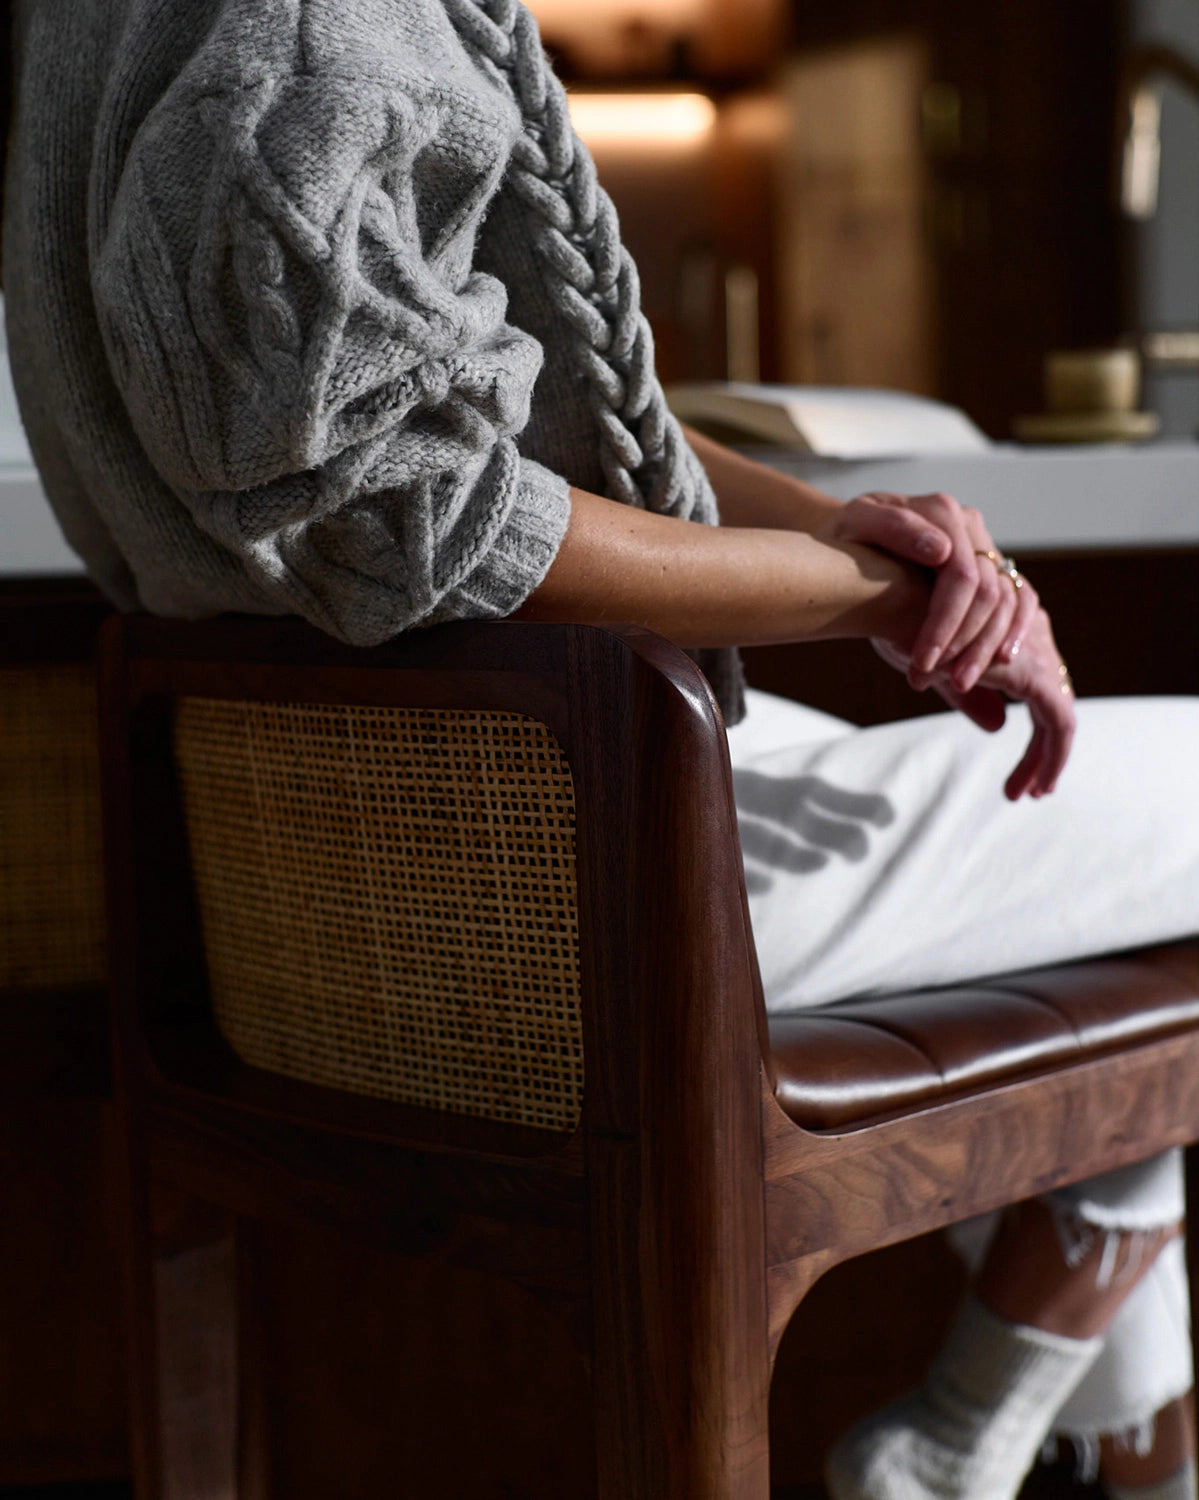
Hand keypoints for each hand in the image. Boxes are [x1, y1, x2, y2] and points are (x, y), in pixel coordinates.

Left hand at [821, 492, 1038, 691]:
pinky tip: (1001, 661)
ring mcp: (984, 548)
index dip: (946, 623)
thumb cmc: (846, 535)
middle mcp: (970, 528)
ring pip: (1007, 600)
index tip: (921, 661)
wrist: (851, 537)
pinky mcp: (991, 568)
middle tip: (935, 679)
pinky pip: (1020, 599)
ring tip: (958, 684)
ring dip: (986, 647)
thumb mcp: (856, 525)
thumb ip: (894, 528)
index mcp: (943, 513)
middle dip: (964, 643)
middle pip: (988, 592)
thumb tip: (942, 551)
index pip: (961, 575)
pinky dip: (1015, 630)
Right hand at [875, 603, 1075, 800]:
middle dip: (1046, 751)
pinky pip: (1058, 722)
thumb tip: (1000, 727)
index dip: (1032, 730)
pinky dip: (1050, 756)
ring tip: (1030, 793)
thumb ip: (974, 698)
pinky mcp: (1034, 674)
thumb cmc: (904, 625)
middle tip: (1033, 789)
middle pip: (1053, 705)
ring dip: (1049, 760)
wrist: (896, 603)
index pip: (1037, 689)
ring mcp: (1037, 655)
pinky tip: (1031, 785)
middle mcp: (1033, 639)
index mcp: (1013, 632)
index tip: (1020, 767)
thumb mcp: (943, 672)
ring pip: (1061, 719)